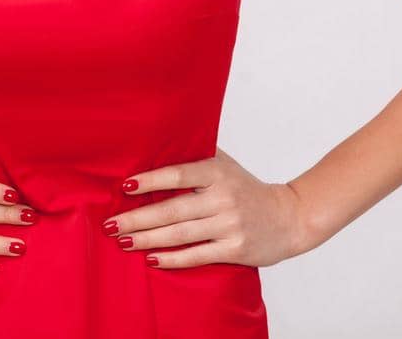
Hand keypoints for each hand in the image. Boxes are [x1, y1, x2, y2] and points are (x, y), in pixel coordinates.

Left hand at [101, 148, 315, 268]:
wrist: (290, 218)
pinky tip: (151, 259)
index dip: (150, 180)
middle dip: (138, 218)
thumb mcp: (225, 165)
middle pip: (173, 209)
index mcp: (217, 172)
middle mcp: (224, 197)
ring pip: (181, 234)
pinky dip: (172, 259)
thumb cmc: (247, 189)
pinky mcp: (236, 250)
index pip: (177, 174)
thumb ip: (196, 155)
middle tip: (110, 223)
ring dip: (148, 239)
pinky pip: (197, 255)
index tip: (124, 187)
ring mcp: (230, 225)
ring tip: (123, 240)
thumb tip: (155, 141)